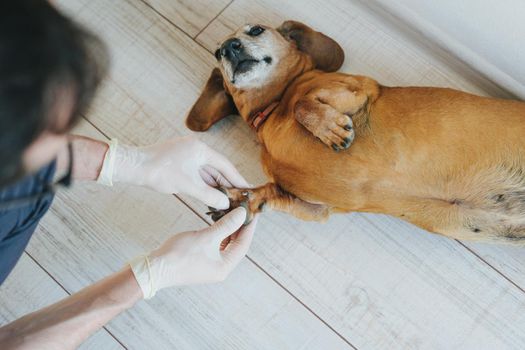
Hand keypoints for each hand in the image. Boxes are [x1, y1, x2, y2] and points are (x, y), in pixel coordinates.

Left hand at [97, 136, 248, 208]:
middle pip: (217, 168)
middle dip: (227, 183)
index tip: (247, 189)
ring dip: (216, 184)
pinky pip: (197, 173)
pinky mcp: (179, 161)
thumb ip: (209, 195)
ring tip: (227, 198)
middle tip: (239, 196)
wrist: (133, 166)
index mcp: (200, 150)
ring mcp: (187, 154)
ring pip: (207, 171)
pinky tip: (210, 195)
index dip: (237, 179)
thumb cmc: (159, 172)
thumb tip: (226, 203)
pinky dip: (204, 183)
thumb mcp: (188, 186)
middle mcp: (196, 149)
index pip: (225, 165)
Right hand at [129, 207, 256, 298]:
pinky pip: (215, 245)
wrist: (154, 268)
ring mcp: (210, 266)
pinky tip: (218, 222)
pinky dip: (219, 233)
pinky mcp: (200, 261)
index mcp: (224, 267)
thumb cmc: (179, 255)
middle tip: (245, 210)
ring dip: (229, 229)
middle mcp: (220, 268)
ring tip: (233, 213)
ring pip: (225, 244)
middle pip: (236, 244)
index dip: (249, 227)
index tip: (254, 212)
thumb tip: (242, 214)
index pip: (243, 244)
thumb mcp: (206, 237)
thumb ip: (226, 225)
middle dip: (240, 227)